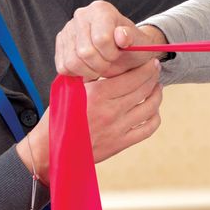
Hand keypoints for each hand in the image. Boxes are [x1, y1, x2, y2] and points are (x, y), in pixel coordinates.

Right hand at [15, 62, 164, 174]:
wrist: (52, 149)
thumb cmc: (58, 117)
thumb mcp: (69, 89)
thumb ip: (89, 74)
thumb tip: (107, 59)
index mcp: (98, 94)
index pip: (133, 77)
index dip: (146, 67)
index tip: (151, 61)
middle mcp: (111, 111)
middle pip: (144, 89)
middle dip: (153, 77)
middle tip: (155, 70)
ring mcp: (118, 128)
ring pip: (150, 108)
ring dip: (157, 95)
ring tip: (157, 87)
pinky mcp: (121, 143)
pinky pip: (147, 129)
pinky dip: (155, 117)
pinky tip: (152, 110)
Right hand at [55, 1, 167, 78]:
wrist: (123, 49)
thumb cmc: (132, 45)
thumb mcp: (140, 43)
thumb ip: (132, 38)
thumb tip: (121, 36)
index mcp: (101, 9)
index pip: (101, 40)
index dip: (111, 54)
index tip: (117, 54)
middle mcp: (81, 15)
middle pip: (85, 52)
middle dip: (100, 64)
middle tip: (109, 62)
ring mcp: (68, 29)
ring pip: (72, 61)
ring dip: (89, 71)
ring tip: (99, 65)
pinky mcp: (60, 43)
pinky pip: (63, 66)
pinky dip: (77, 72)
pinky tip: (88, 66)